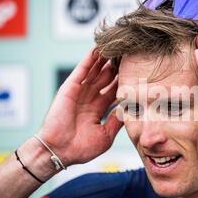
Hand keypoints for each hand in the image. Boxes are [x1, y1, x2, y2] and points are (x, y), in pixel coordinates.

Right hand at [37, 48, 122, 166]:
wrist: (59, 151)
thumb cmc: (80, 149)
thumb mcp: (106, 135)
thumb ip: (117, 121)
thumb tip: (131, 110)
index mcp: (98, 109)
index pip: (114, 91)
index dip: (125, 82)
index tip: (137, 72)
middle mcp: (90, 98)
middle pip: (107, 78)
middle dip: (118, 67)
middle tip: (130, 55)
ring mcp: (80, 92)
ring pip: (96, 71)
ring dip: (105, 59)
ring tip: (118, 46)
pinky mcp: (70, 88)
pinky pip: (82, 70)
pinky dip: (90, 59)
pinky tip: (99, 48)